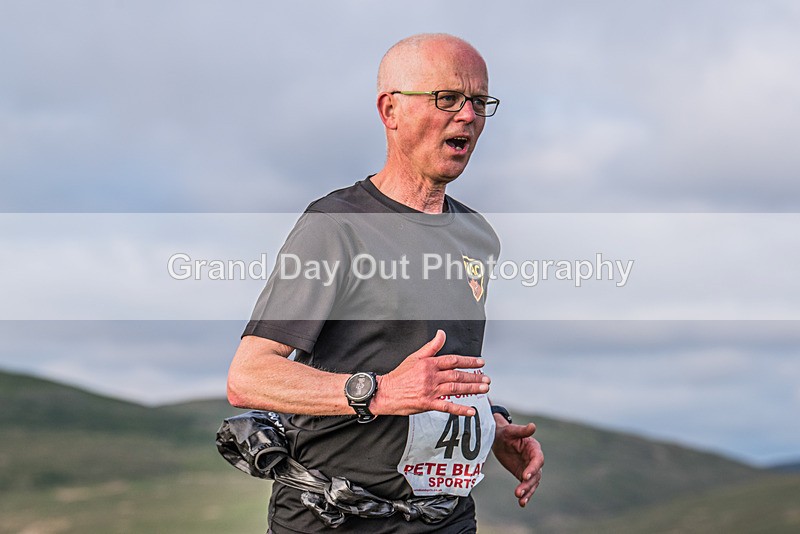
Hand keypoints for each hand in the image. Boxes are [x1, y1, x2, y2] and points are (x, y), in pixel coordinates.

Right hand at [371, 330, 489, 416]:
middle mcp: (431, 376)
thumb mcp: (415, 357)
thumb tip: (441, 333)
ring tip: (484, 389)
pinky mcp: (427, 404)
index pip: (453, 360)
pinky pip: (447, 406)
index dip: (468, 361)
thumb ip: (431, 346)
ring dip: (471, 389)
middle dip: (474, 377)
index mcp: (429, 364)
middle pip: (457, 375)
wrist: (385, 392)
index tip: (480, 363)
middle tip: (486, 379)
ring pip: (455, 389)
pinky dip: (460, 409)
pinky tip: (471, 410)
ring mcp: (430, 390)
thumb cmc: (399, 376)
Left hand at [492, 419, 543, 507]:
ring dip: (527, 491)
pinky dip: (525, 495)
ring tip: (520, 499)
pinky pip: (526, 486)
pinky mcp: (522, 475)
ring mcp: (529, 468)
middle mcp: (534, 460)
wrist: (498, 438)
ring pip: (532, 483)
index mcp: (533, 448)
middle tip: (518, 491)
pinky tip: (521, 503)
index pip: (537, 460)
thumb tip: (533, 426)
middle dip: (528, 484)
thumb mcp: (510, 430)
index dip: (533, 468)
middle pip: (536, 474)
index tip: (525, 476)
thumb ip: (522, 430)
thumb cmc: (504, 432)